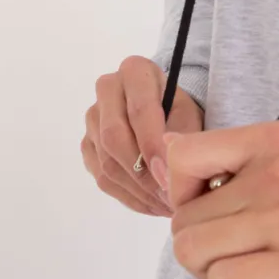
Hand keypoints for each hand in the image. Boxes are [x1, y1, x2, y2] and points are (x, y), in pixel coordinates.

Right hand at [82, 57, 203, 216]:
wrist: (166, 112)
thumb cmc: (181, 110)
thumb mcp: (191, 115)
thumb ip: (182, 137)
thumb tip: (165, 172)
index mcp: (135, 71)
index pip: (139, 109)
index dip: (153, 145)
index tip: (169, 175)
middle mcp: (106, 90)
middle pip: (114, 137)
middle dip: (143, 174)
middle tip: (168, 196)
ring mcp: (92, 119)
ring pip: (107, 162)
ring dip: (138, 191)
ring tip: (166, 206)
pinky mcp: (88, 146)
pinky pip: (102, 177)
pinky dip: (129, 197)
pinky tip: (152, 204)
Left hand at [163, 120, 278, 278]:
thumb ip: (246, 161)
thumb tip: (173, 165)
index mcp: (277, 140)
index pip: (184, 155)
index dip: (180, 192)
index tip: (209, 210)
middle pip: (184, 220)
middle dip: (204, 247)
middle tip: (241, 255)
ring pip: (195, 254)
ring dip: (215, 274)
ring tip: (254, 272)